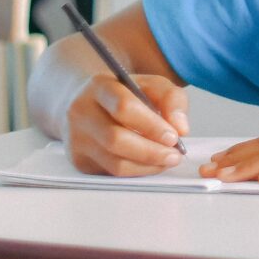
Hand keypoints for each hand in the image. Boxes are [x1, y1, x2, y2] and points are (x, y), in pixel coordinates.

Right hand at [63, 71, 190, 175]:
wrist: (86, 102)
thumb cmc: (124, 93)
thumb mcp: (150, 84)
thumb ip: (171, 99)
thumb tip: (181, 128)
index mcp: (99, 86)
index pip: (123, 107)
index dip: (151, 125)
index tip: (174, 136)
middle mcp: (81, 112)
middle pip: (116, 140)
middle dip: (151, 151)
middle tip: (175, 155)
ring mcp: (77, 139)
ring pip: (115, 163)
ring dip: (147, 166)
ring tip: (168, 159)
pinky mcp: (80, 160)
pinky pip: (112, 173)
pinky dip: (137, 172)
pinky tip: (151, 163)